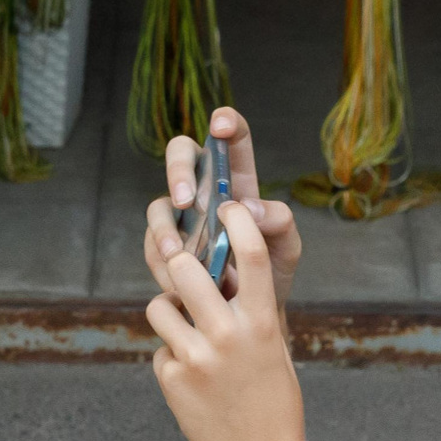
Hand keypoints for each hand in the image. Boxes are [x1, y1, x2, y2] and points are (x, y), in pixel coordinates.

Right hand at [145, 106, 299, 302]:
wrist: (248, 318)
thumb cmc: (269, 275)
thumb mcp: (287, 249)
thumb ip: (280, 222)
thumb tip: (248, 209)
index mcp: (238, 181)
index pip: (231, 140)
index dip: (225, 123)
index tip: (220, 125)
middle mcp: (205, 191)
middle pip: (182, 156)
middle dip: (178, 170)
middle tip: (187, 199)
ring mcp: (181, 219)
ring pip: (159, 205)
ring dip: (163, 226)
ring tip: (177, 253)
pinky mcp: (165, 248)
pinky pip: (153, 246)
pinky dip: (162, 263)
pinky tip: (177, 283)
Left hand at [146, 204, 304, 440]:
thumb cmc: (270, 397)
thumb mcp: (274, 346)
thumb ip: (251, 308)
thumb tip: (222, 265)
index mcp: (261, 322)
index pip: (250, 254)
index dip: (236, 220)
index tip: (227, 208)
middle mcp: (227, 335)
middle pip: (184, 268)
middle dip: (179, 264)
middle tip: (184, 272)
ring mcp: (196, 358)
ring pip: (159, 306)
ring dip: (168, 311)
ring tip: (187, 332)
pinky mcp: (172, 378)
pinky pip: (160, 348)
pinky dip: (171, 355)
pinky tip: (192, 378)